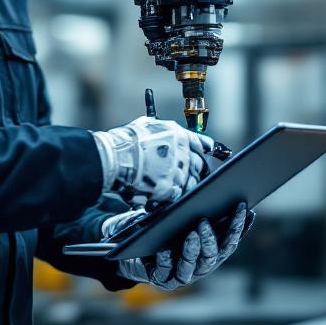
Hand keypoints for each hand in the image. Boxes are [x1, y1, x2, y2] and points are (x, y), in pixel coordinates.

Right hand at [92, 117, 213, 203]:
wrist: (115, 157)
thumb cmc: (126, 141)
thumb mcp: (146, 125)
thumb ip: (160, 130)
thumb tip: (162, 130)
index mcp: (179, 135)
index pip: (202, 143)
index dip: (206, 149)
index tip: (210, 153)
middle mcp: (183, 152)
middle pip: (199, 166)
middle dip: (196, 172)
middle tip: (189, 177)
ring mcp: (178, 171)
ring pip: (190, 183)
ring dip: (184, 187)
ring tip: (173, 190)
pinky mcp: (170, 188)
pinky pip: (177, 196)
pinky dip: (171, 199)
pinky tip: (162, 198)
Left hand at [114, 203, 250, 290]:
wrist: (139, 255)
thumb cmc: (167, 234)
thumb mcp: (185, 222)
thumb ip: (200, 214)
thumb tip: (211, 193)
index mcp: (211, 253)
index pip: (229, 242)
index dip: (239, 227)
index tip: (244, 208)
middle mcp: (201, 267)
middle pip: (213, 256)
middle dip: (211, 239)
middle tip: (204, 222)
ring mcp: (182, 275)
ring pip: (192, 266)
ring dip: (193, 250)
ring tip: (191, 234)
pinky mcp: (163, 279)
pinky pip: (165, 271)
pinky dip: (166, 260)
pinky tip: (164, 250)